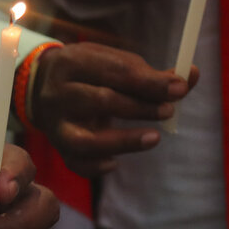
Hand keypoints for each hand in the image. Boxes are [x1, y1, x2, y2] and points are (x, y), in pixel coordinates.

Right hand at [31, 41, 197, 176]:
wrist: (39, 87)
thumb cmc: (87, 73)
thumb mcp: (110, 62)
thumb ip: (148, 74)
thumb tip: (190, 77)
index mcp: (72, 63)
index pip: (115, 72)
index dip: (150, 82)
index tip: (180, 89)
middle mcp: (57, 94)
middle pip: (101, 102)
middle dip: (140, 108)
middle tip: (169, 111)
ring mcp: (54, 124)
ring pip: (85, 140)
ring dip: (123, 141)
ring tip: (154, 138)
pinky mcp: (56, 146)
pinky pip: (75, 163)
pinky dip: (96, 166)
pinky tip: (115, 163)